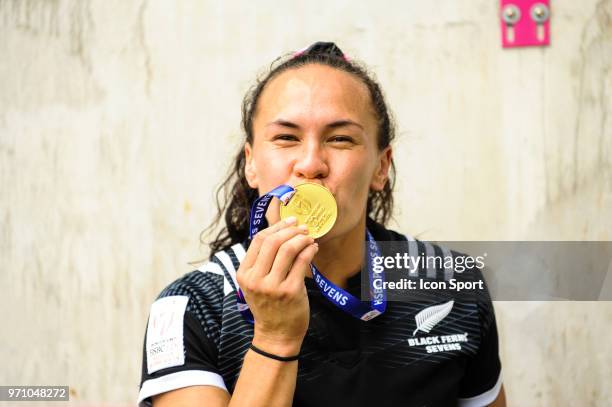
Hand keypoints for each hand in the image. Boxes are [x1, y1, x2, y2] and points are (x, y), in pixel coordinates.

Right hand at [236, 217, 316, 356]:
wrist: (276, 335)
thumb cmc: (269, 306)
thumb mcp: (256, 284)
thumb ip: (262, 262)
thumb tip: (280, 232)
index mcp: (244, 274)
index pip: (258, 240)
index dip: (276, 227)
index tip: (290, 221)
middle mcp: (256, 279)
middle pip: (272, 242)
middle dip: (291, 230)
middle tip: (303, 228)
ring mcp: (273, 286)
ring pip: (287, 249)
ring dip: (301, 238)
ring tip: (309, 238)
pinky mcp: (291, 291)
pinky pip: (302, 262)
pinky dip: (309, 250)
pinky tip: (313, 248)